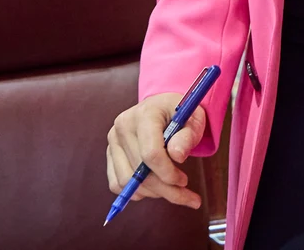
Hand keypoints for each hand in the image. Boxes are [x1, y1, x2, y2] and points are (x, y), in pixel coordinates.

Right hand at [105, 93, 206, 210]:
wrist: (163, 108)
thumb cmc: (180, 114)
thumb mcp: (194, 119)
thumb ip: (187, 136)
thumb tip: (177, 156)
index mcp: (145, 114)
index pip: (151, 153)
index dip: (168, 174)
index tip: (184, 181)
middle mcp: (123, 126)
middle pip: (141, 172)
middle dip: (166, 189)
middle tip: (186, 196)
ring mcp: (113, 141)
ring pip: (128, 181)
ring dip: (152, 192)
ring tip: (171, 188)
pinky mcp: (109, 154)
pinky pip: (117, 184)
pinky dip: (136, 191)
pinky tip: (154, 187)